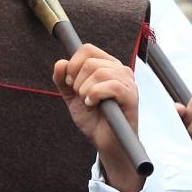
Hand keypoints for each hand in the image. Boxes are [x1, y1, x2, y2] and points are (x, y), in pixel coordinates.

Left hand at [54, 44, 142, 191]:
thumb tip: (60, 63)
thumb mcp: (73, 97)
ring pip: (98, 72)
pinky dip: (94, 95)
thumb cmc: (94, 119)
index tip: (70, 83)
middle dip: (77, 82)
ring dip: (85, 91)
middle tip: (81, 97)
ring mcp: (127, 82)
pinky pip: (109, 85)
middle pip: (90, 61)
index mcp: (108, 66)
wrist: (106, 142)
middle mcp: (120, 70)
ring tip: (89, 103)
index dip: (73, 64)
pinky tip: (93, 105)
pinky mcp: (131, 95)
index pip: (87, 49)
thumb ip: (63, 80)